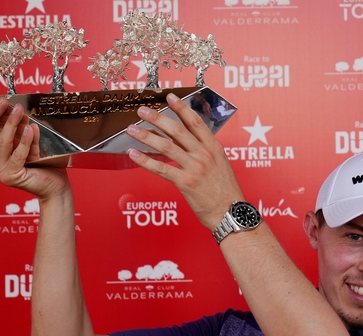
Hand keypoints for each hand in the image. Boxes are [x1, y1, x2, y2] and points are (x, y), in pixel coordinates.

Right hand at [0, 98, 69, 199]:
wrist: (57, 187)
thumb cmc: (47, 166)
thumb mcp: (31, 144)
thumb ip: (22, 131)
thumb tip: (16, 110)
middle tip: (7, 103)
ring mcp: (1, 170)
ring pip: (1, 141)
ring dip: (11, 123)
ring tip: (20, 111)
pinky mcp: (12, 176)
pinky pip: (18, 154)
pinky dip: (25, 140)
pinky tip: (31, 129)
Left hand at [125, 93, 242, 229]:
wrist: (230, 212)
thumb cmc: (226, 192)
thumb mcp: (221, 165)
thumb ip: (205, 152)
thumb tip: (186, 142)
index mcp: (214, 148)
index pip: (195, 122)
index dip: (181, 108)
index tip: (169, 97)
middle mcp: (204, 155)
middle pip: (177, 130)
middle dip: (157, 118)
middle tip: (142, 110)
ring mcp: (195, 168)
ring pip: (166, 146)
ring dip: (146, 136)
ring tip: (132, 129)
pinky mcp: (185, 182)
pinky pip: (161, 168)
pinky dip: (145, 160)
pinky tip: (134, 154)